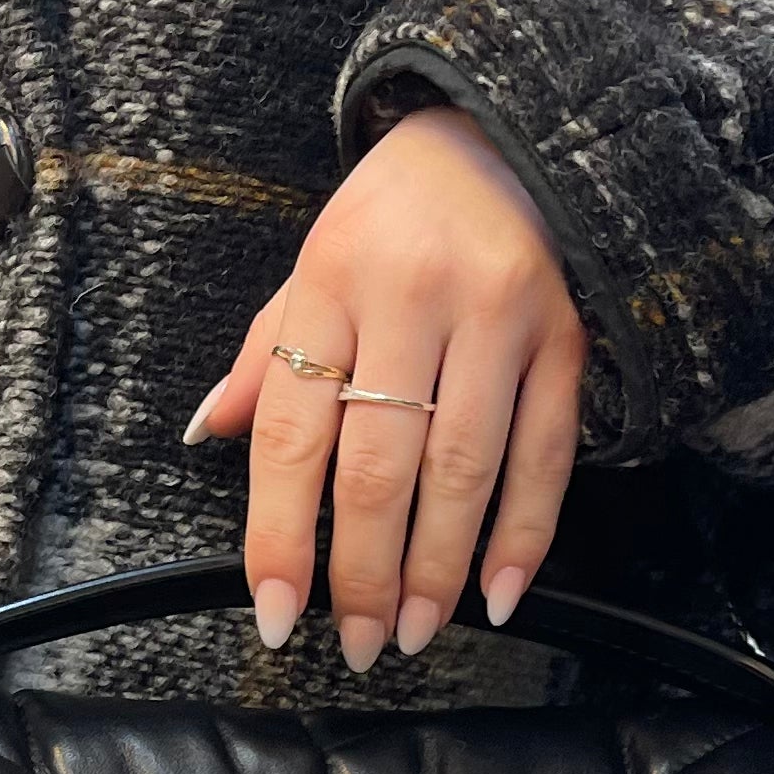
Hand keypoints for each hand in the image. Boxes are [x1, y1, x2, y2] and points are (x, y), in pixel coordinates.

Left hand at [186, 104, 584, 665]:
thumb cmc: (396, 213)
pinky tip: (498, 594)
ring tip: (414, 632)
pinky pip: (544, 456)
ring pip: (461, 472)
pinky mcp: (566, 337)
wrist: (510, 131)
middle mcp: (411, 299)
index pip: (291, 431)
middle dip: (362, 573)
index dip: (279, 533)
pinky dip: (522, 535)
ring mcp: (497, 319)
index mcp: (330, 281)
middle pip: (377, 466)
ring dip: (437, 570)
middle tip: (356, 642)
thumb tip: (207, 433)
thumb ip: (267, 352)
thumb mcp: (315, 263)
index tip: (275, 613)